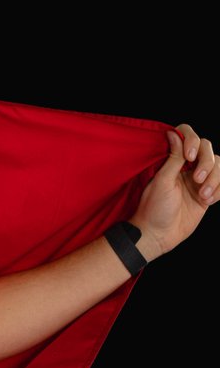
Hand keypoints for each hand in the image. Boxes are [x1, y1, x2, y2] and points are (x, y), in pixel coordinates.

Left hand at [130, 123, 215, 260]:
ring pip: (218, 166)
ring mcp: (198, 181)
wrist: (158, 235)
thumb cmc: (154, 209)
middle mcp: (186, 168)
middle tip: (197, 180)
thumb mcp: (162, 181)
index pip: (188, 138)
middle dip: (207, 163)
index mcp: (172, 162)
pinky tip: (208, 200)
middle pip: (208, 150)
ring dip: (215, 179)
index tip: (189, 156)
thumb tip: (173, 133)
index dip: (193, 141)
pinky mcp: (207, 194)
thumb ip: (173, 157)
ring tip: (204, 195)